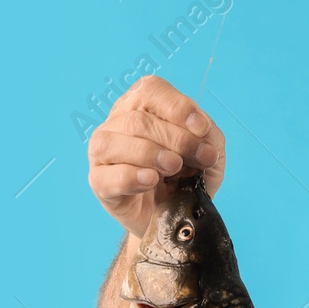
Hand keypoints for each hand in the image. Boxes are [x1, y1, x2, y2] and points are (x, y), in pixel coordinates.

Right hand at [87, 74, 226, 237]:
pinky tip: (151, 180)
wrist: (177, 216)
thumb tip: (201, 129)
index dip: (177, 107)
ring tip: (174, 168)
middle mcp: (118, 123)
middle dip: (177, 139)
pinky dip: (131, 177)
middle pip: (138, 120)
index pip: (151, 90)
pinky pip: (107, 176)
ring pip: (115, 143)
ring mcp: (103, 153)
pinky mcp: (99, 182)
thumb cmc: (188, 177)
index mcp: (142, 106)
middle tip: (201, 158)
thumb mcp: (209, 152)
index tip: (201, 129)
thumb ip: (209, 135)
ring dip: (151, 154)